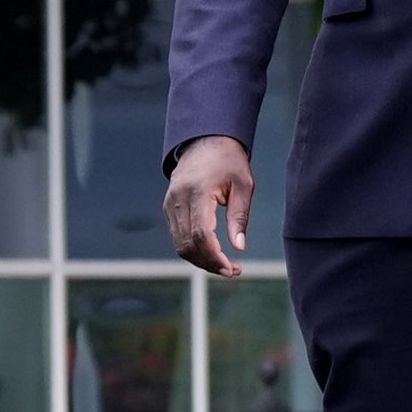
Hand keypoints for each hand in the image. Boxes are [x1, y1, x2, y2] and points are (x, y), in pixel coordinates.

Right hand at [164, 136, 255, 276]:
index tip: (232, 268)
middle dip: (209, 263)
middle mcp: (177, 199)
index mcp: (197, 191)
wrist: (205, 140)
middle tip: (232, 271)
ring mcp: (169, 203)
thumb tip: (238, 247)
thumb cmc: (229, 161)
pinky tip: (212, 252)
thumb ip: (240, 216)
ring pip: (179, 244)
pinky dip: (193, 249)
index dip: (215, 256)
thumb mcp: (243, 185)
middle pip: (187, 244)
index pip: (201, 234)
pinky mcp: (168, 207)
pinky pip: (177, 236)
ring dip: (201, 260)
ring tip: (225, 265)